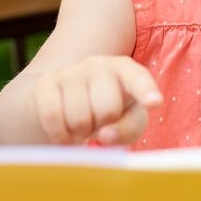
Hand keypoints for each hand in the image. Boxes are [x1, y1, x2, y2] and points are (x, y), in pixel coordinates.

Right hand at [34, 55, 161, 145]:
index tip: (154, 103)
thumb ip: (127, 130)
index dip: (145, 91)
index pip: (138, 79)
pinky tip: (66, 134)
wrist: (67, 99)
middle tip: (100, 122)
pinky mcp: (46, 83)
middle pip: (107, 110)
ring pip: (78, 118)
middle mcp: (98, 64)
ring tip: (83, 125)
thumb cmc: (110, 112)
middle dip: (104, 125)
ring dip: (81, 132)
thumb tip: (105, 136)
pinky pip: (52, 117)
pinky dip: (60, 135)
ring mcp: (70, 71)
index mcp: (126, 70)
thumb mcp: (128, 121)